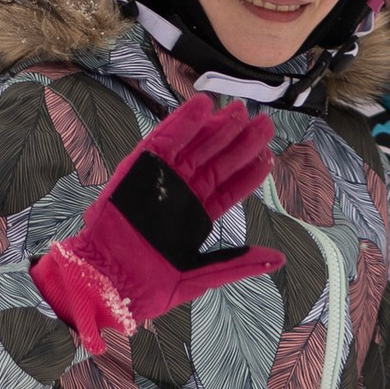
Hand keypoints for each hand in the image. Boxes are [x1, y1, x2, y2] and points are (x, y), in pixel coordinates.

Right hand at [107, 92, 277, 280]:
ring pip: (197, 146)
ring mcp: (164, 178)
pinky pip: (165, 139)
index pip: (231, 186)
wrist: (111, 281)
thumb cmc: (151, 283)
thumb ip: (240, 262)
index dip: (250, 170)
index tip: (269, 153)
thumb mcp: (203, 274)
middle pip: (219, 160)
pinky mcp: (141, 168)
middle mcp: (184, 192)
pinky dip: (182, 121)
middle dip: (241, 141)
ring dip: (217, 127)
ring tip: (238, 110)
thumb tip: (278, 259)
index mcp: (199, 214)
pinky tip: (202, 105)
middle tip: (262, 121)